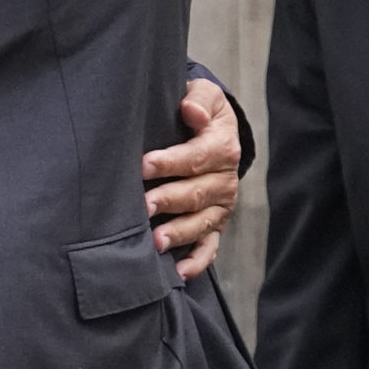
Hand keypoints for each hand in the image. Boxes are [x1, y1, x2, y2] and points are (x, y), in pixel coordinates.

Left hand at [143, 77, 239, 280]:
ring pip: (202, 222)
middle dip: (169, 200)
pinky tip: (179, 272)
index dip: (170, 161)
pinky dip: (197, 261)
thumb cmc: (199, 112)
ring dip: (180, 233)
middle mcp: (224, 180)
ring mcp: (221, 206)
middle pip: (197, 193)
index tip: (144, 165)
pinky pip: (210, 247)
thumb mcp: (203, 96)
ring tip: (156, 241)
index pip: (196, 156)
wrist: (212, 129)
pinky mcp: (215, 224)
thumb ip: (198, 100)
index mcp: (222, 146)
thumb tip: (190, 110)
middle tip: (144, 205)